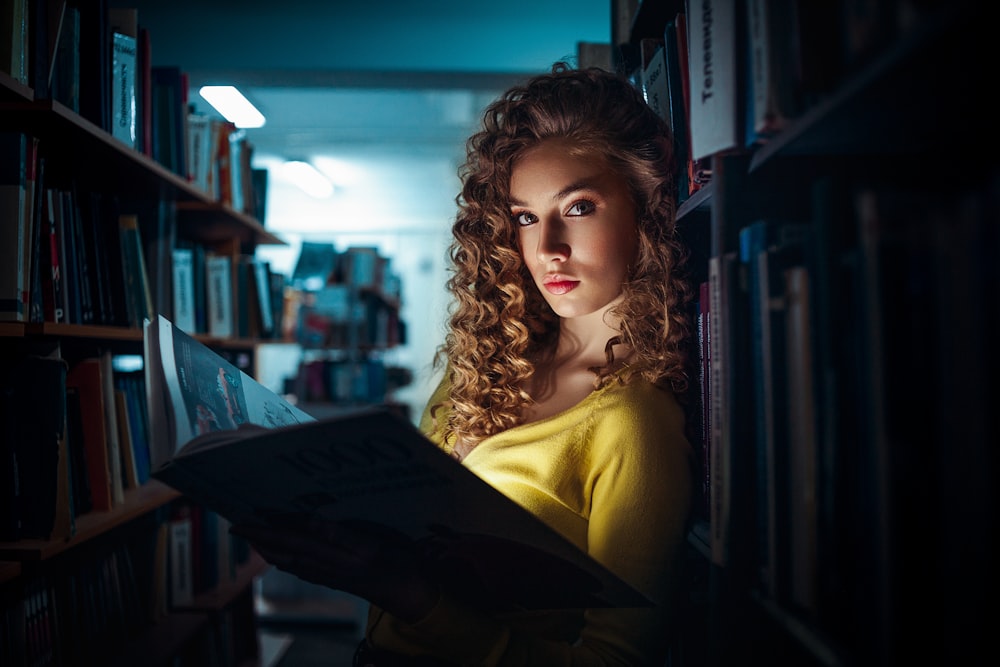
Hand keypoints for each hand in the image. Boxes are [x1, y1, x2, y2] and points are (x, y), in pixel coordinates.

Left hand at [231, 517, 439, 622]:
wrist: (408, 593)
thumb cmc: (396, 565)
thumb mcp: (373, 545)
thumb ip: (341, 535)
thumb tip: (311, 523)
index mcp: (330, 556)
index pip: (288, 540)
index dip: (263, 531)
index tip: (240, 523)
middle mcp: (323, 567)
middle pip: (282, 552)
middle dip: (259, 540)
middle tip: (239, 525)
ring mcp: (328, 574)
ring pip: (289, 561)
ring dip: (270, 548)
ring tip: (256, 534)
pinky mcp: (335, 577)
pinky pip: (301, 567)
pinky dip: (287, 557)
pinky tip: (286, 553)